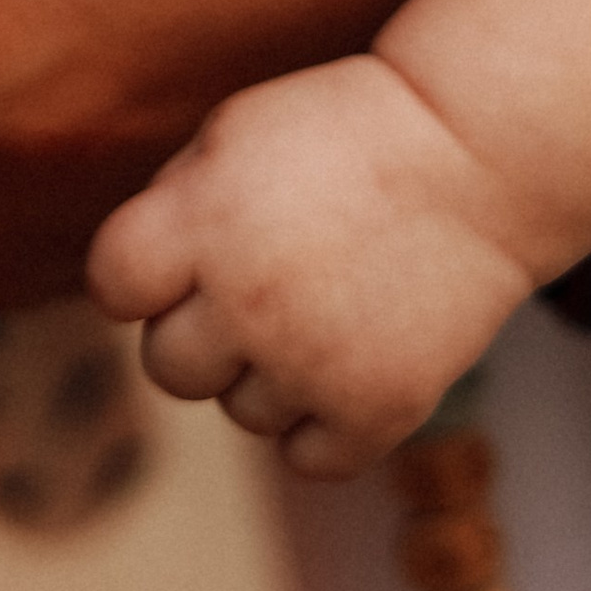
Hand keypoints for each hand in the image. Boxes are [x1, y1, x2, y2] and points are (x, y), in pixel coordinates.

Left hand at [86, 50, 534, 480]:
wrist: (477, 155)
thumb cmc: (344, 133)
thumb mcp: (234, 134)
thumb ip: (172, 209)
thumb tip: (127, 287)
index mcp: (200, 222)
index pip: (112, 288)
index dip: (140, 275)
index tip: (182, 258)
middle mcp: (245, 301)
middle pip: (168, 367)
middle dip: (202, 330)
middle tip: (264, 283)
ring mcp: (311, 364)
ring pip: (240, 413)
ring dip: (270, 372)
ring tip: (328, 302)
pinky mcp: (375, 412)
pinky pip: (306, 457)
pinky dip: (325, 420)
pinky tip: (353, 355)